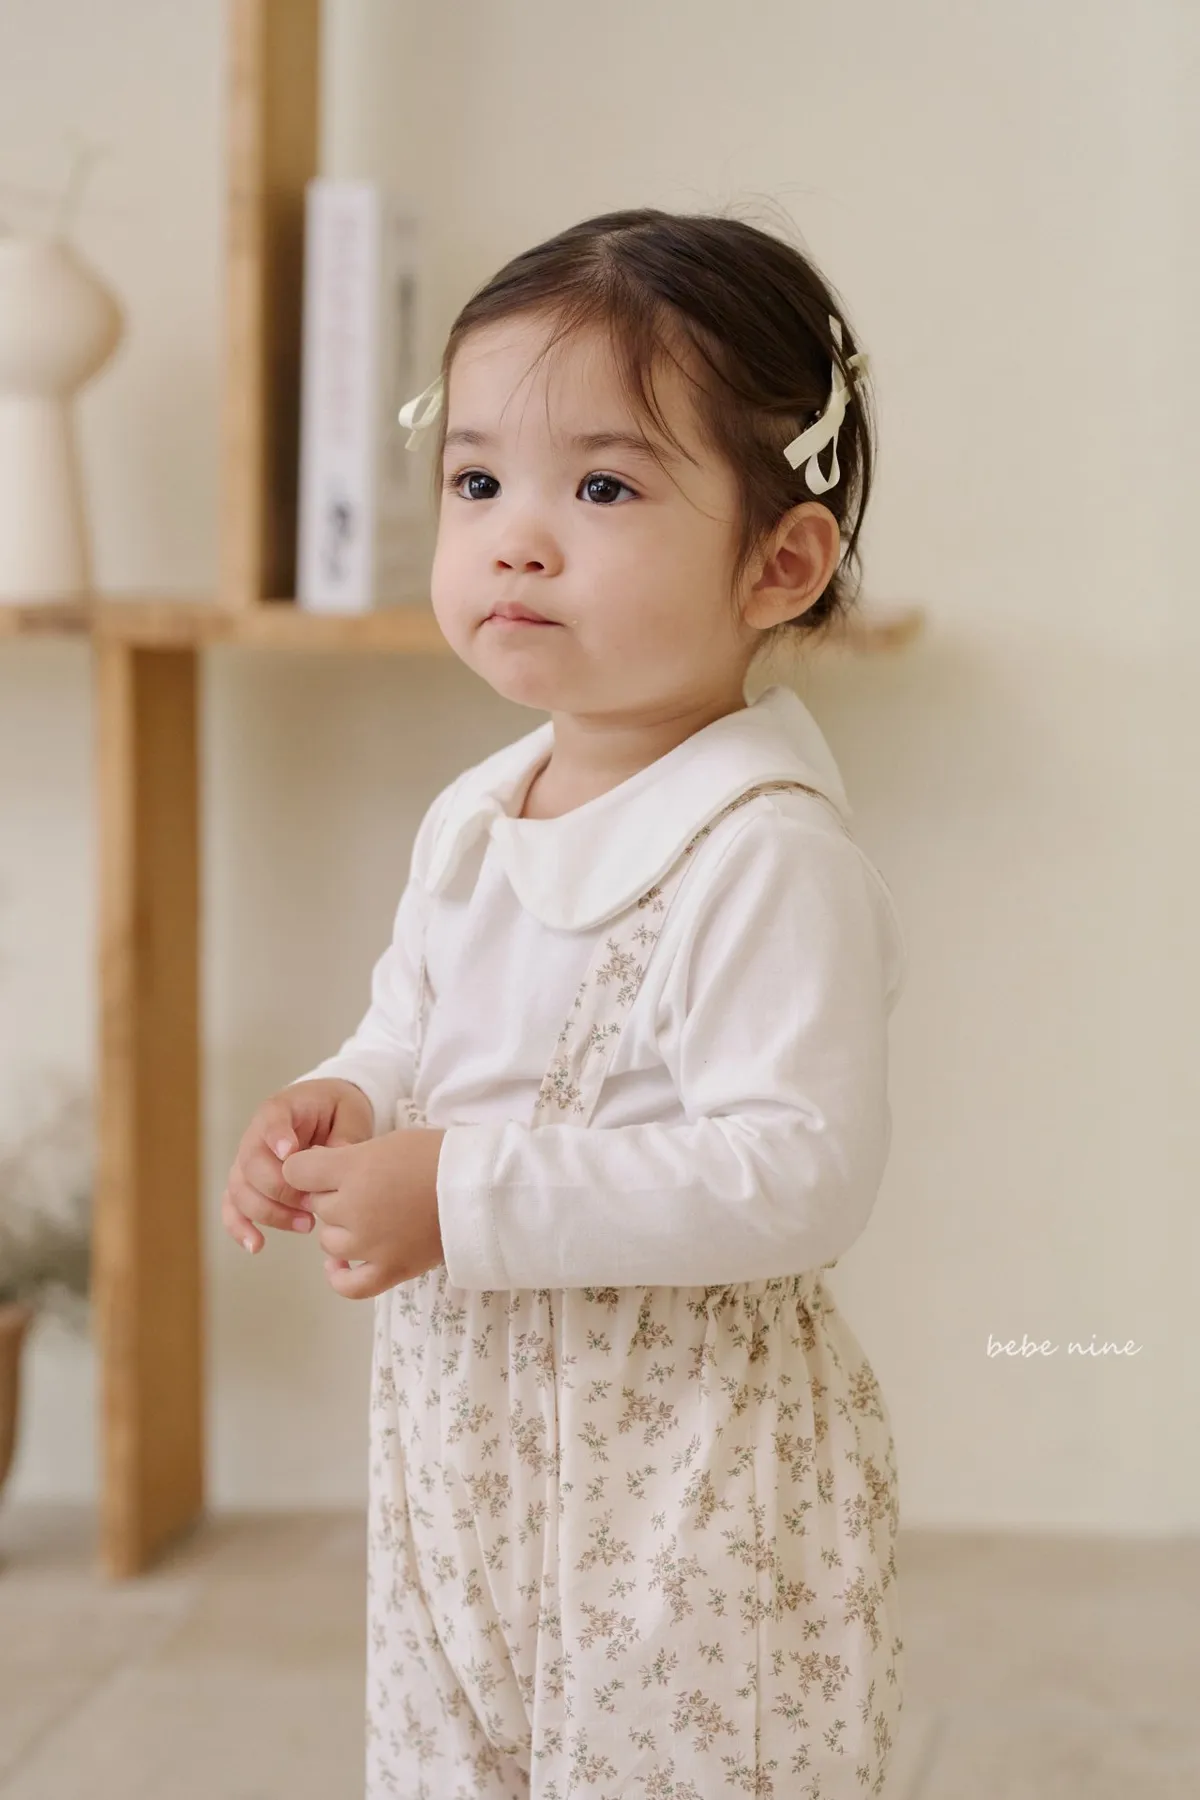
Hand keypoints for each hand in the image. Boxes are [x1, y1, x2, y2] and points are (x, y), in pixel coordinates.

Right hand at [221, 1079, 374, 1255]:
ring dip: (270, 1213)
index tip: (290, 1153)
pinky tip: (257, 1245)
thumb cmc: (338, 1111)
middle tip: (314, 1204)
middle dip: (281, 1189)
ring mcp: (247, 1163)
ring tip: (307, 1225)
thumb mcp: (351, 1113)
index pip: (271, 1120)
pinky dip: (240, 1228)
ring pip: (240, 1190)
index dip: (276, 1137)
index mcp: (281, 1110)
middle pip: (251, 1164)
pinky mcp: (248, 1186)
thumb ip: (346, 1134)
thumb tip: (341, 1157)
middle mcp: (256, 1136)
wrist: (327, 1114)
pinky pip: (233, 1207)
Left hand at [282, 1128, 445, 1299]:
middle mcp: (353, 1208)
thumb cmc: (436, 1156)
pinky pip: (348, 1285)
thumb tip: (319, 1173)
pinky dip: (339, 1276)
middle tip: (364, 1187)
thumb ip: (349, 1158)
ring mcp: (370, 1243)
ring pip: (328, 1241)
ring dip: (341, 1229)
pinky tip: (339, 1265)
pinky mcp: (390, 1269)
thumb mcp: (387, 1142)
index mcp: (352, 1169)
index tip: (323, 1167)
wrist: (478, 1187)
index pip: (296, 1172)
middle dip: (332, 1195)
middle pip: (316, 1205)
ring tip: (366, 1218)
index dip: (306, 1168)